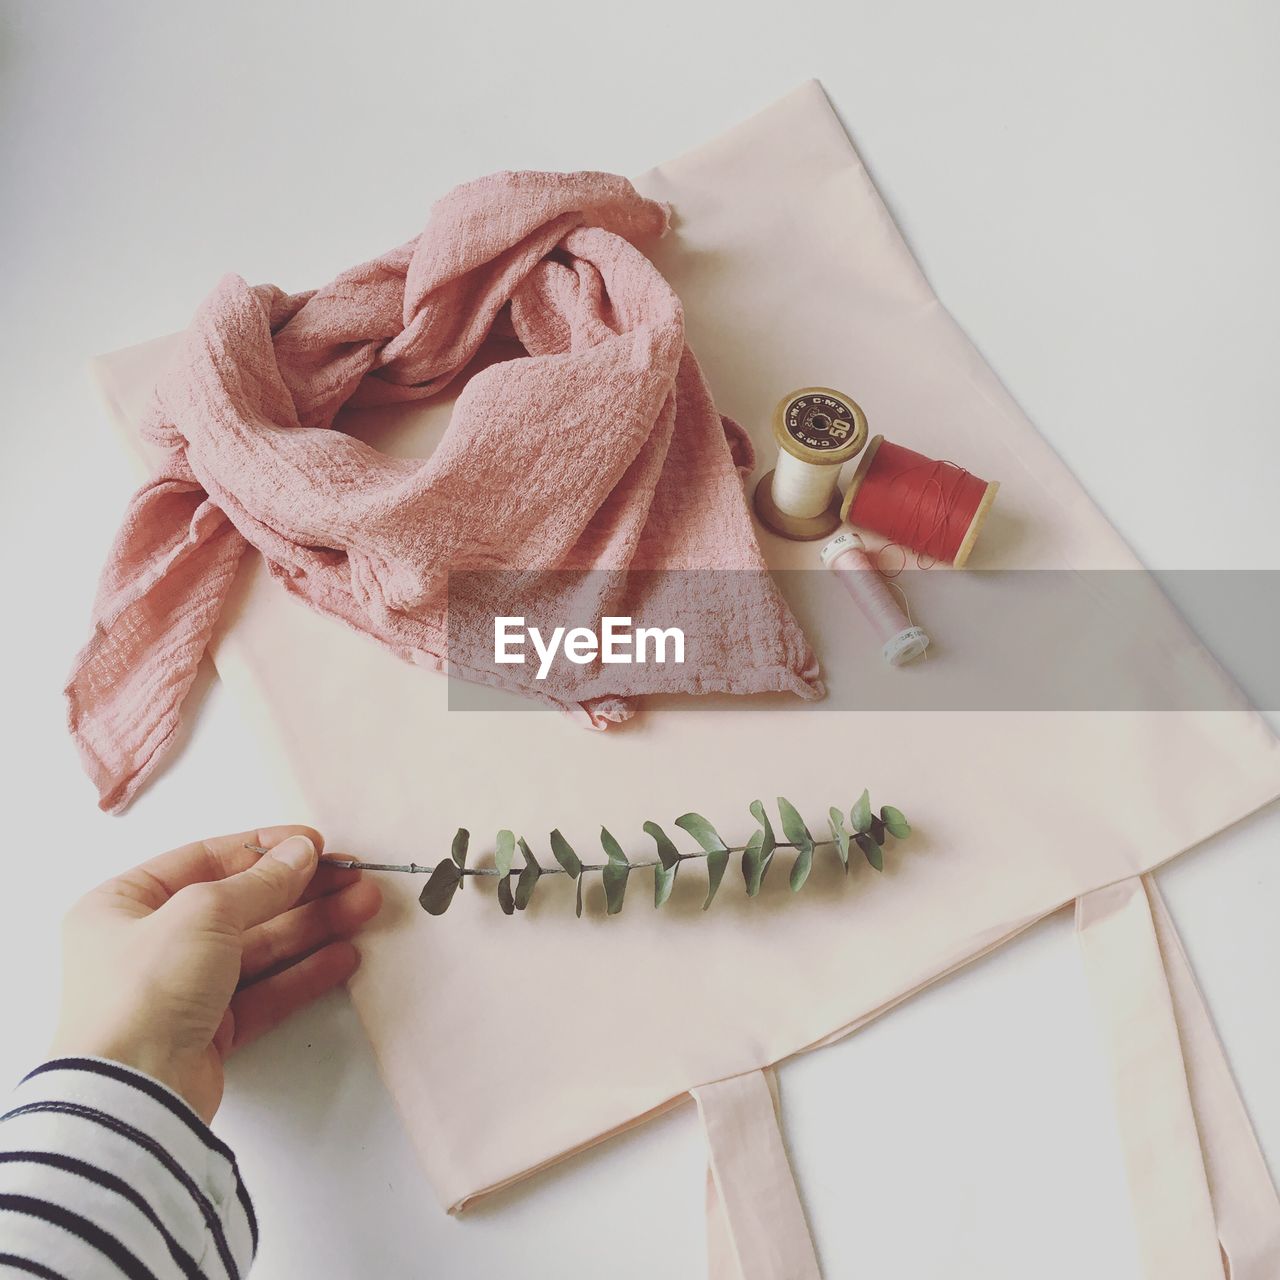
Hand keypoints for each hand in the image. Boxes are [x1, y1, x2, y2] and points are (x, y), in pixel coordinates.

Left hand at [50, 826, 381, 1121]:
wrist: (131, 1094)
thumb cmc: (147, 987)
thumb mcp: (205, 912)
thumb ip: (262, 880)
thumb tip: (302, 852)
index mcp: (123, 904)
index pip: (204, 859)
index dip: (264, 847)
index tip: (314, 844)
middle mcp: (147, 945)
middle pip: (240, 905)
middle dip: (301, 890)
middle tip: (353, 876)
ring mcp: (179, 991)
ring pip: (257, 948)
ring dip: (312, 927)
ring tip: (363, 908)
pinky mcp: (206, 1033)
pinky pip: (262, 992)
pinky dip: (302, 973)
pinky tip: (343, 956)